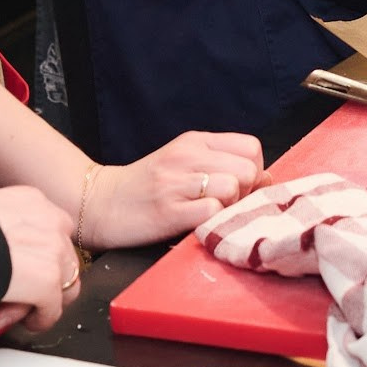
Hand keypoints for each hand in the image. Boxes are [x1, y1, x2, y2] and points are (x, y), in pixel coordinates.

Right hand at [0, 184, 81, 333]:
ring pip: (63, 285)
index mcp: (31, 201)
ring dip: (39, 303)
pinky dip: (36, 321)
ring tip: (9, 311)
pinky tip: (12, 321)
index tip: (10, 273)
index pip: (48, 233)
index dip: (32, 258)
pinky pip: (52, 309)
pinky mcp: (49, 279)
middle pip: (61, 260)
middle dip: (38, 283)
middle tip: (10, 299)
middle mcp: (50, 221)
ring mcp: (53, 250)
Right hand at [80, 132, 267, 248]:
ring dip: (229, 207)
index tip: (240, 187)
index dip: (254, 170)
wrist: (99, 203)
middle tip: (226, 204)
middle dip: (246, 191)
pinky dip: (212, 222)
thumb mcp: (184, 163)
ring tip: (210, 214)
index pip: (250, 147)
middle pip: (248, 168)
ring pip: (232, 187)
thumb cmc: (147, 186)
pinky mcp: (166, 212)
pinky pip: (211, 213)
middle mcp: (186, 157)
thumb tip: (267, 178)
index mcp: (194, 142)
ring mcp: (175, 184)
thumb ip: (223, 164)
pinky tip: (197, 224)